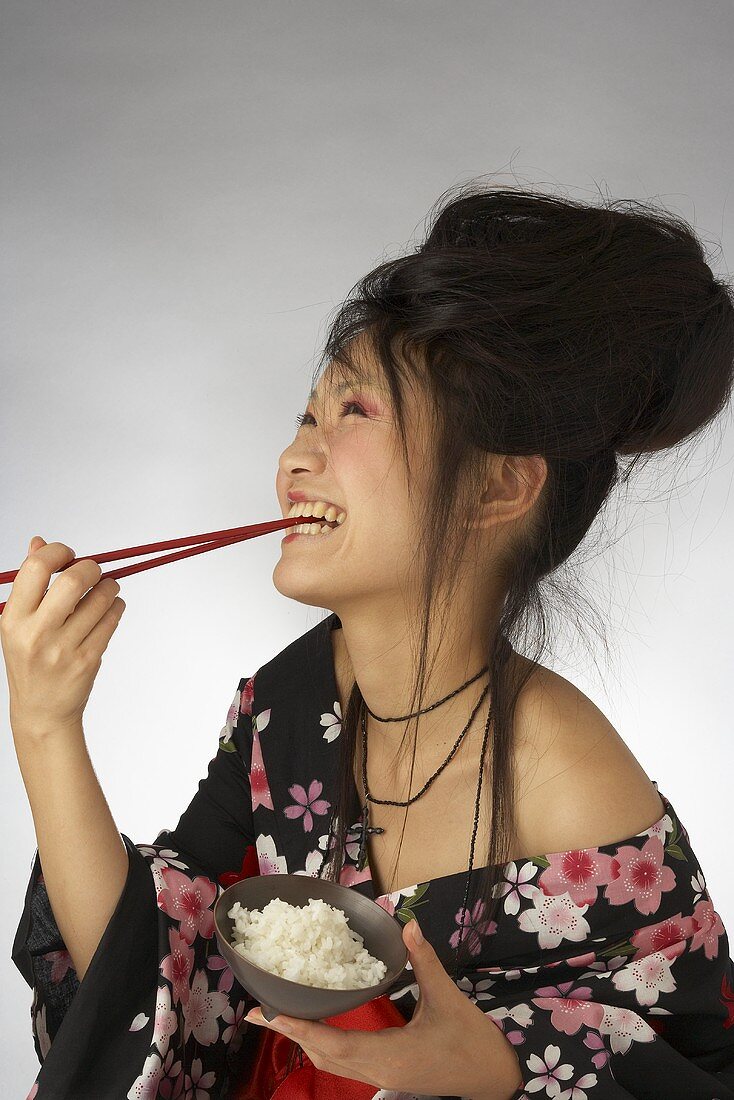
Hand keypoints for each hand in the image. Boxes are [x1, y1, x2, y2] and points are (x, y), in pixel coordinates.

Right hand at [0, 536, 125, 735]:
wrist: (41, 712)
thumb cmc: (30, 660)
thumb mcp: (18, 624)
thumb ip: (31, 584)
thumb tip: (38, 542)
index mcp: (14, 618)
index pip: (37, 568)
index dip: (58, 552)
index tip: (68, 554)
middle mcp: (37, 633)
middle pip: (73, 581)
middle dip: (91, 568)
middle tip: (95, 570)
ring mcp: (64, 648)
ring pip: (100, 599)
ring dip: (110, 586)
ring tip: (108, 588)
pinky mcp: (88, 660)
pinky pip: (111, 621)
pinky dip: (116, 607)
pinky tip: (111, 608)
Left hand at [244, 917, 522, 1098]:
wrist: (495, 1080)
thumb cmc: (472, 1042)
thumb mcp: (448, 998)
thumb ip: (424, 961)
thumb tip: (408, 924)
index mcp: (389, 1054)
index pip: (331, 1042)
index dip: (297, 1027)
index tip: (268, 1013)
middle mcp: (378, 1070)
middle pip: (322, 1055)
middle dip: (291, 1033)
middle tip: (261, 1010)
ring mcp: (383, 1077)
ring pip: (331, 1062)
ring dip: (305, 1040)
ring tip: (282, 1016)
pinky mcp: (389, 1076)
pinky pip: (345, 1063)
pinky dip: (325, 1045)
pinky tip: (319, 1028)